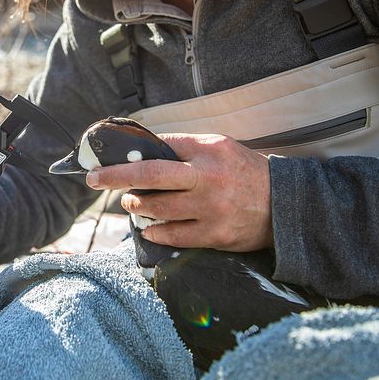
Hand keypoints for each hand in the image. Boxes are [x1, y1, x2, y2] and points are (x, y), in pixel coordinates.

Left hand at [85, 133, 272, 251]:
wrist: (284, 206)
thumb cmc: (244, 173)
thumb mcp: (220, 148)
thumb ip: (185, 147)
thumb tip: (144, 149)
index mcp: (208, 149)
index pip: (160, 145)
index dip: (130, 152)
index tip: (107, 157)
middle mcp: (207, 176)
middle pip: (150, 173)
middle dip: (116, 176)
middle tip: (94, 178)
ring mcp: (210, 207)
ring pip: (157, 207)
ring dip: (136, 205)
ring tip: (131, 202)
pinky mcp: (214, 234)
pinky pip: (172, 235)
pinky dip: (154, 230)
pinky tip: (148, 226)